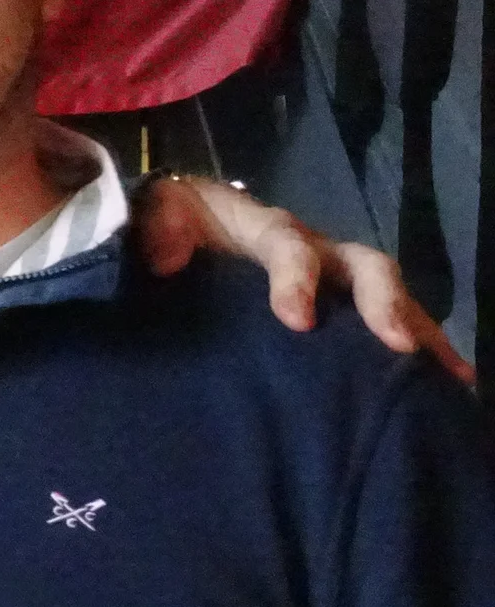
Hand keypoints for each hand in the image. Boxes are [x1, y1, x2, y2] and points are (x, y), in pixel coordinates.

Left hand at [136, 175, 472, 384]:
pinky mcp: (342, 311)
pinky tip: (444, 391)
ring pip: (387, 298)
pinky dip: (418, 354)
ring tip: (449, 376)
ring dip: (418, 332)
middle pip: (362, 266)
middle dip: (384, 302)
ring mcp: (336, 281)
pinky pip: (385, 327)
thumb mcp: (159, 215)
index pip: (285, 245)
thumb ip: (158, 225)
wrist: (181, 229)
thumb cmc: (171, 225)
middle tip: (398, 345)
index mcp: (264, 231)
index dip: (295, 277)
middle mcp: (315, 252)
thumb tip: (165, 254)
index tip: (297, 321)